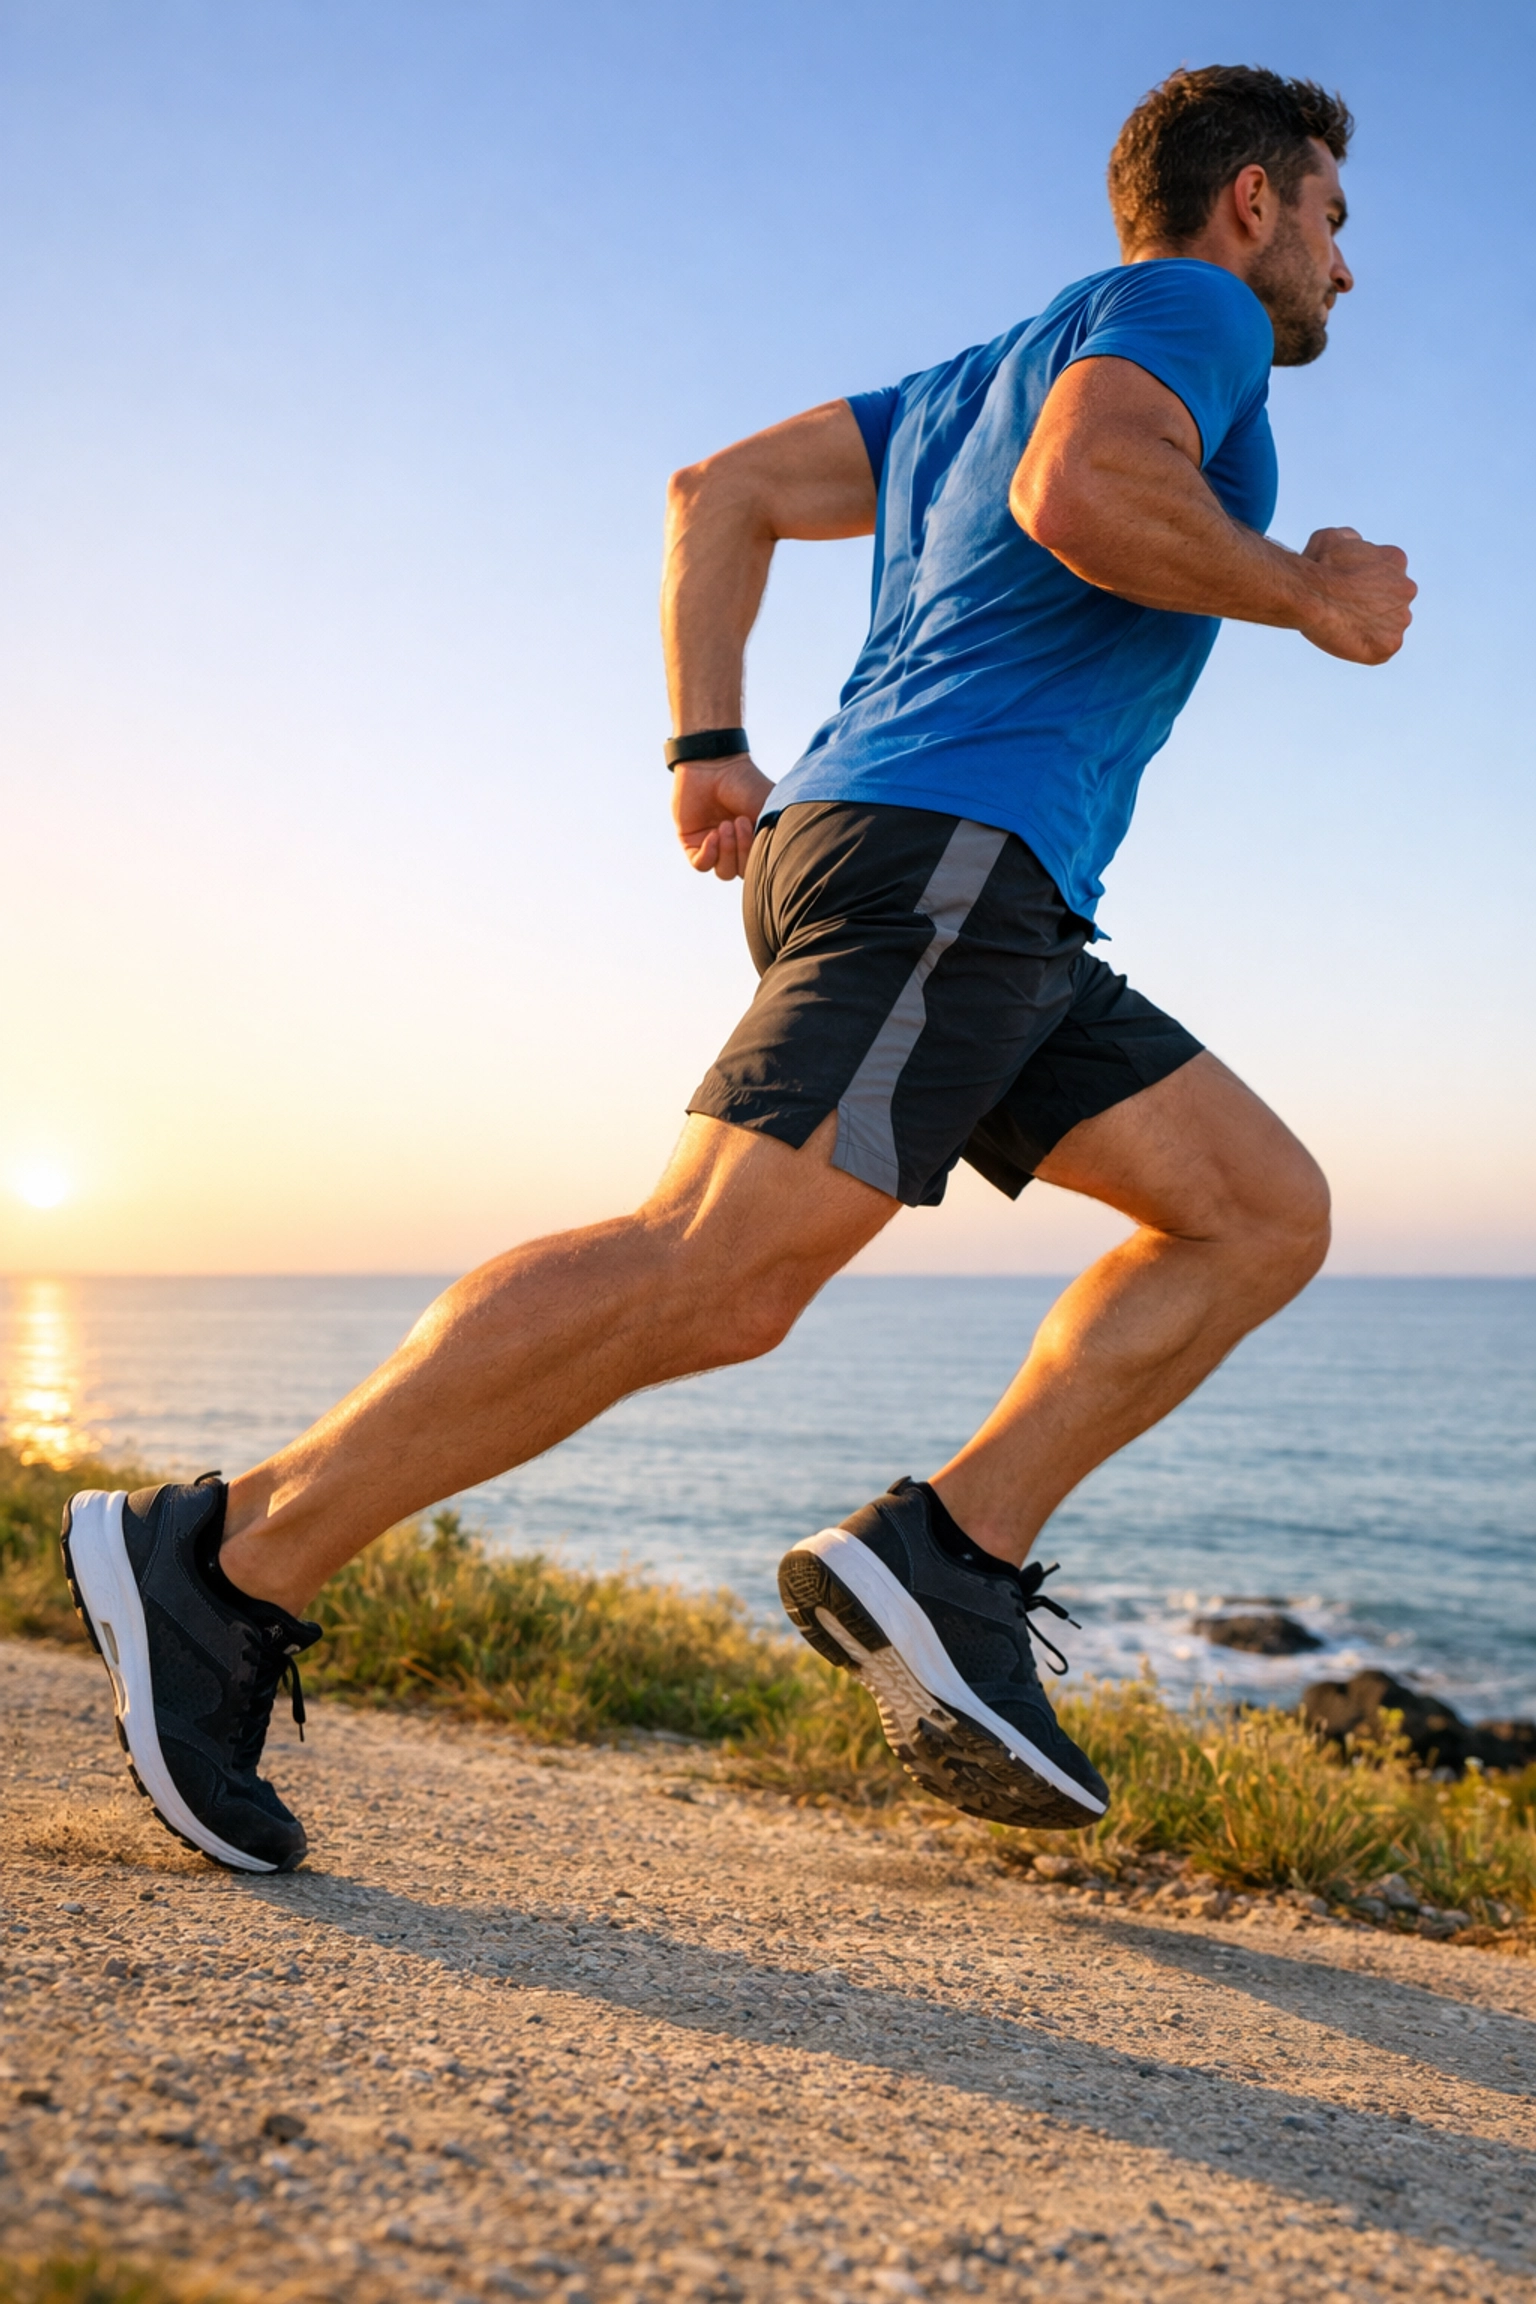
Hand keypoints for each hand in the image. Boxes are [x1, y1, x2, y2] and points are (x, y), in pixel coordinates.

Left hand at [672, 755, 774, 879]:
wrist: (715, 764)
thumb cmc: (745, 782)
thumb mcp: (768, 809)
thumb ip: (774, 835)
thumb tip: (783, 859)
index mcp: (755, 840)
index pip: (758, 867)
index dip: (757, 855)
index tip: (754, 826)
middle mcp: (735, 846)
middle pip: (741, 872)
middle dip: (741, 850)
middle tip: (739, 821)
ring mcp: (714, 845)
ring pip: (723, 872)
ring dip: (727, 851)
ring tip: (725, 825)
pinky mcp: (692, 842)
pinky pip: (701, 864)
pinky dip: (709, 853)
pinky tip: (713, 835)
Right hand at [1298, 527, 1415, 664]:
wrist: (1311, 594)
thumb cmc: (1317, 565)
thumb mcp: (1332, 537)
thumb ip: (1350, 540)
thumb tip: (1353, 543)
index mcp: (1396, 560)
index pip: (1386, 576)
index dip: (1363, 584)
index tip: (1346, 589)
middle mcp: (1406, 589)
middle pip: (1391, 603)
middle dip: (1370, 607)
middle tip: (1343, 610)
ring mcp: (1400, 619)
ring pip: (1386, 628)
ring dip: (1368, 629)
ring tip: (1341, 624)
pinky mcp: (1389, 645)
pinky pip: (1379, 651)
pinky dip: (1363, 649)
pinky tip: (1344, 638)